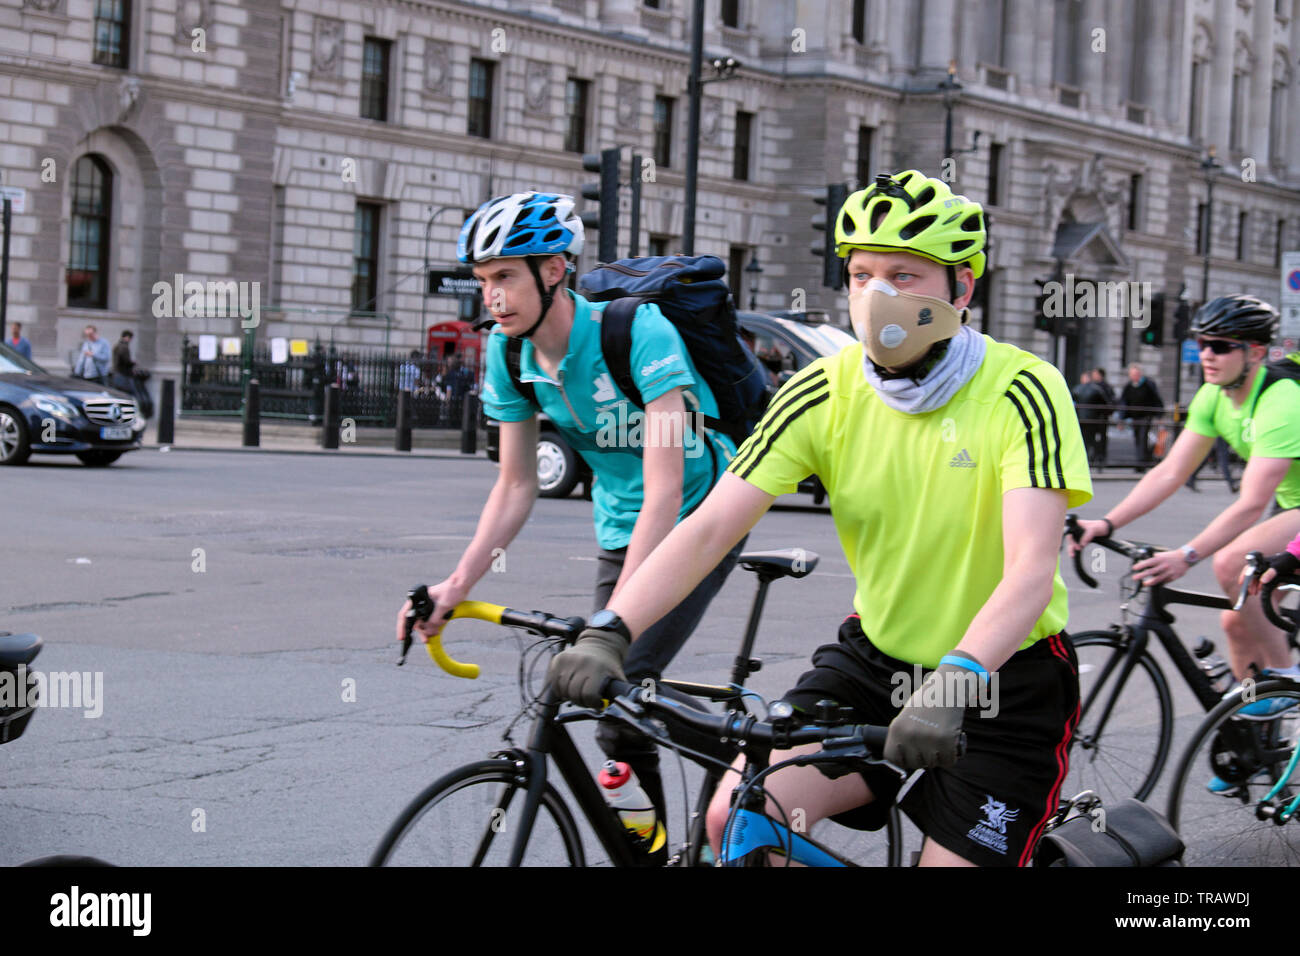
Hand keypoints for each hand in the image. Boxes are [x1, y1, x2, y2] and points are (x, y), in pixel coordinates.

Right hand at [394, 579, 464, 645]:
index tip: (401, 638)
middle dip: (421, 631)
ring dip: (428, 630)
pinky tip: (437, 630)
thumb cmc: (452, 590)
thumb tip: (427, 631)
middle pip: (415, 621)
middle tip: (425, 640)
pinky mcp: (434, 610)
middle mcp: (420, 603)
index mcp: (417, 599)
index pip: (405, 614)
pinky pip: (430, 621)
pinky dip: (433, 626)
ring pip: (423, 622)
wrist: (462, 585)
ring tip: (434, 634)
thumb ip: (434, 619)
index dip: (402, 627)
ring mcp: (426, 607)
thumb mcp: (443, 606)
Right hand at [546, 627, 628, 707]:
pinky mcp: (558, 659)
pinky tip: (568, 687)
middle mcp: (581, 662)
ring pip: (562, 690)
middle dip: (580, 701)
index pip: (588, 694)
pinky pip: (554, 682)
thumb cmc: (607, 664)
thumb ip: (618, 692)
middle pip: (574, 694)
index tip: (596, 703)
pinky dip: (560, 688)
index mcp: (597, 668)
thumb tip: (619, 707)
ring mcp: (568, 660)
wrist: (598, 643)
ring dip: (569, 695)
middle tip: (586, 700)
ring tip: (577, 692)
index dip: (592, 703)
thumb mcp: (617, 676)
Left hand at [884, 654, 982, 769]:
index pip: (893, 759)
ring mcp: (928, 739)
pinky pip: (948, 761)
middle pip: (915, 764)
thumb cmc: (927, 702)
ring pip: (933, 763)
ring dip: (939, 755)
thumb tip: (902, 762)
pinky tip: (951, 739)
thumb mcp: (906, 717)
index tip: (913, 753)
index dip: (904, 759)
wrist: (948, 686)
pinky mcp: (946, 741)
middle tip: (931, 740)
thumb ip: (903, 738)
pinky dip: (952, 754)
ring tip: (940, 736)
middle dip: (924, 757)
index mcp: (896, 729)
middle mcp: (909, 736)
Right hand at [1067, 518, 1110, 556]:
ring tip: (1072, 555)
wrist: (1107, 528)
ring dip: (1072, 548)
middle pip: (1070, 539)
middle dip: (1071, 545)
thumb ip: (1087, 536)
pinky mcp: (1083, 539)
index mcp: (1077, 524)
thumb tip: (1081, 545)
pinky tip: (1075, 553)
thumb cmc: (1100, 526)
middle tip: (1075, 551)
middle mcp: (1077, 529)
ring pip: (1073, 542)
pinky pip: (1078, 544)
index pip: (1070, 533)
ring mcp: (1080, 535)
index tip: (1075, 546)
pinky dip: (1076, 549)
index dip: (1071, 540)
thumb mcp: (1093, 530)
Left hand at [1131, 549, 1189, 585]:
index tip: (1134, 568)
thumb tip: (1144, 562)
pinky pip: (1165, 581)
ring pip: (1158, 579)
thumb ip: (1153, 559)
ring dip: (1150, 582)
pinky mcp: (1173, 577)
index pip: (1148, 562)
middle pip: (1151, 572)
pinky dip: (1160, 582)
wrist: (1185, 558)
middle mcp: (1163, 566)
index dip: (1141, 565)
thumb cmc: (1171, 556)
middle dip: (1142, 575)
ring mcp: (1168, 572)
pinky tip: (1156, 584)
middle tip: (1135, 578)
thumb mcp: (1161, 555)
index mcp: (1160, 559)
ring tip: (1144, 584)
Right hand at [1244, 550, 1299, 594]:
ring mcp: (1265, 570)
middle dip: (1250, 584)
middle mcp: (1261, 566)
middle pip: (1252, 575)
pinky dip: (1260, 585)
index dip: (1244, 575)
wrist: (1294, 560)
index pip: (1249, 568)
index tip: (1241, 583)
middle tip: (1250, 592)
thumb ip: (1270, 573)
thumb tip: (1262, 581)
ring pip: (1257, 579)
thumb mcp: (1277, 567)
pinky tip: (1260, 589)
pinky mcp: (1269, 574)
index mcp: (1260, 562)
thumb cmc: (1285, 560)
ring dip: (1254, 586)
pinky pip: (1262, 580)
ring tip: (1254, 593)